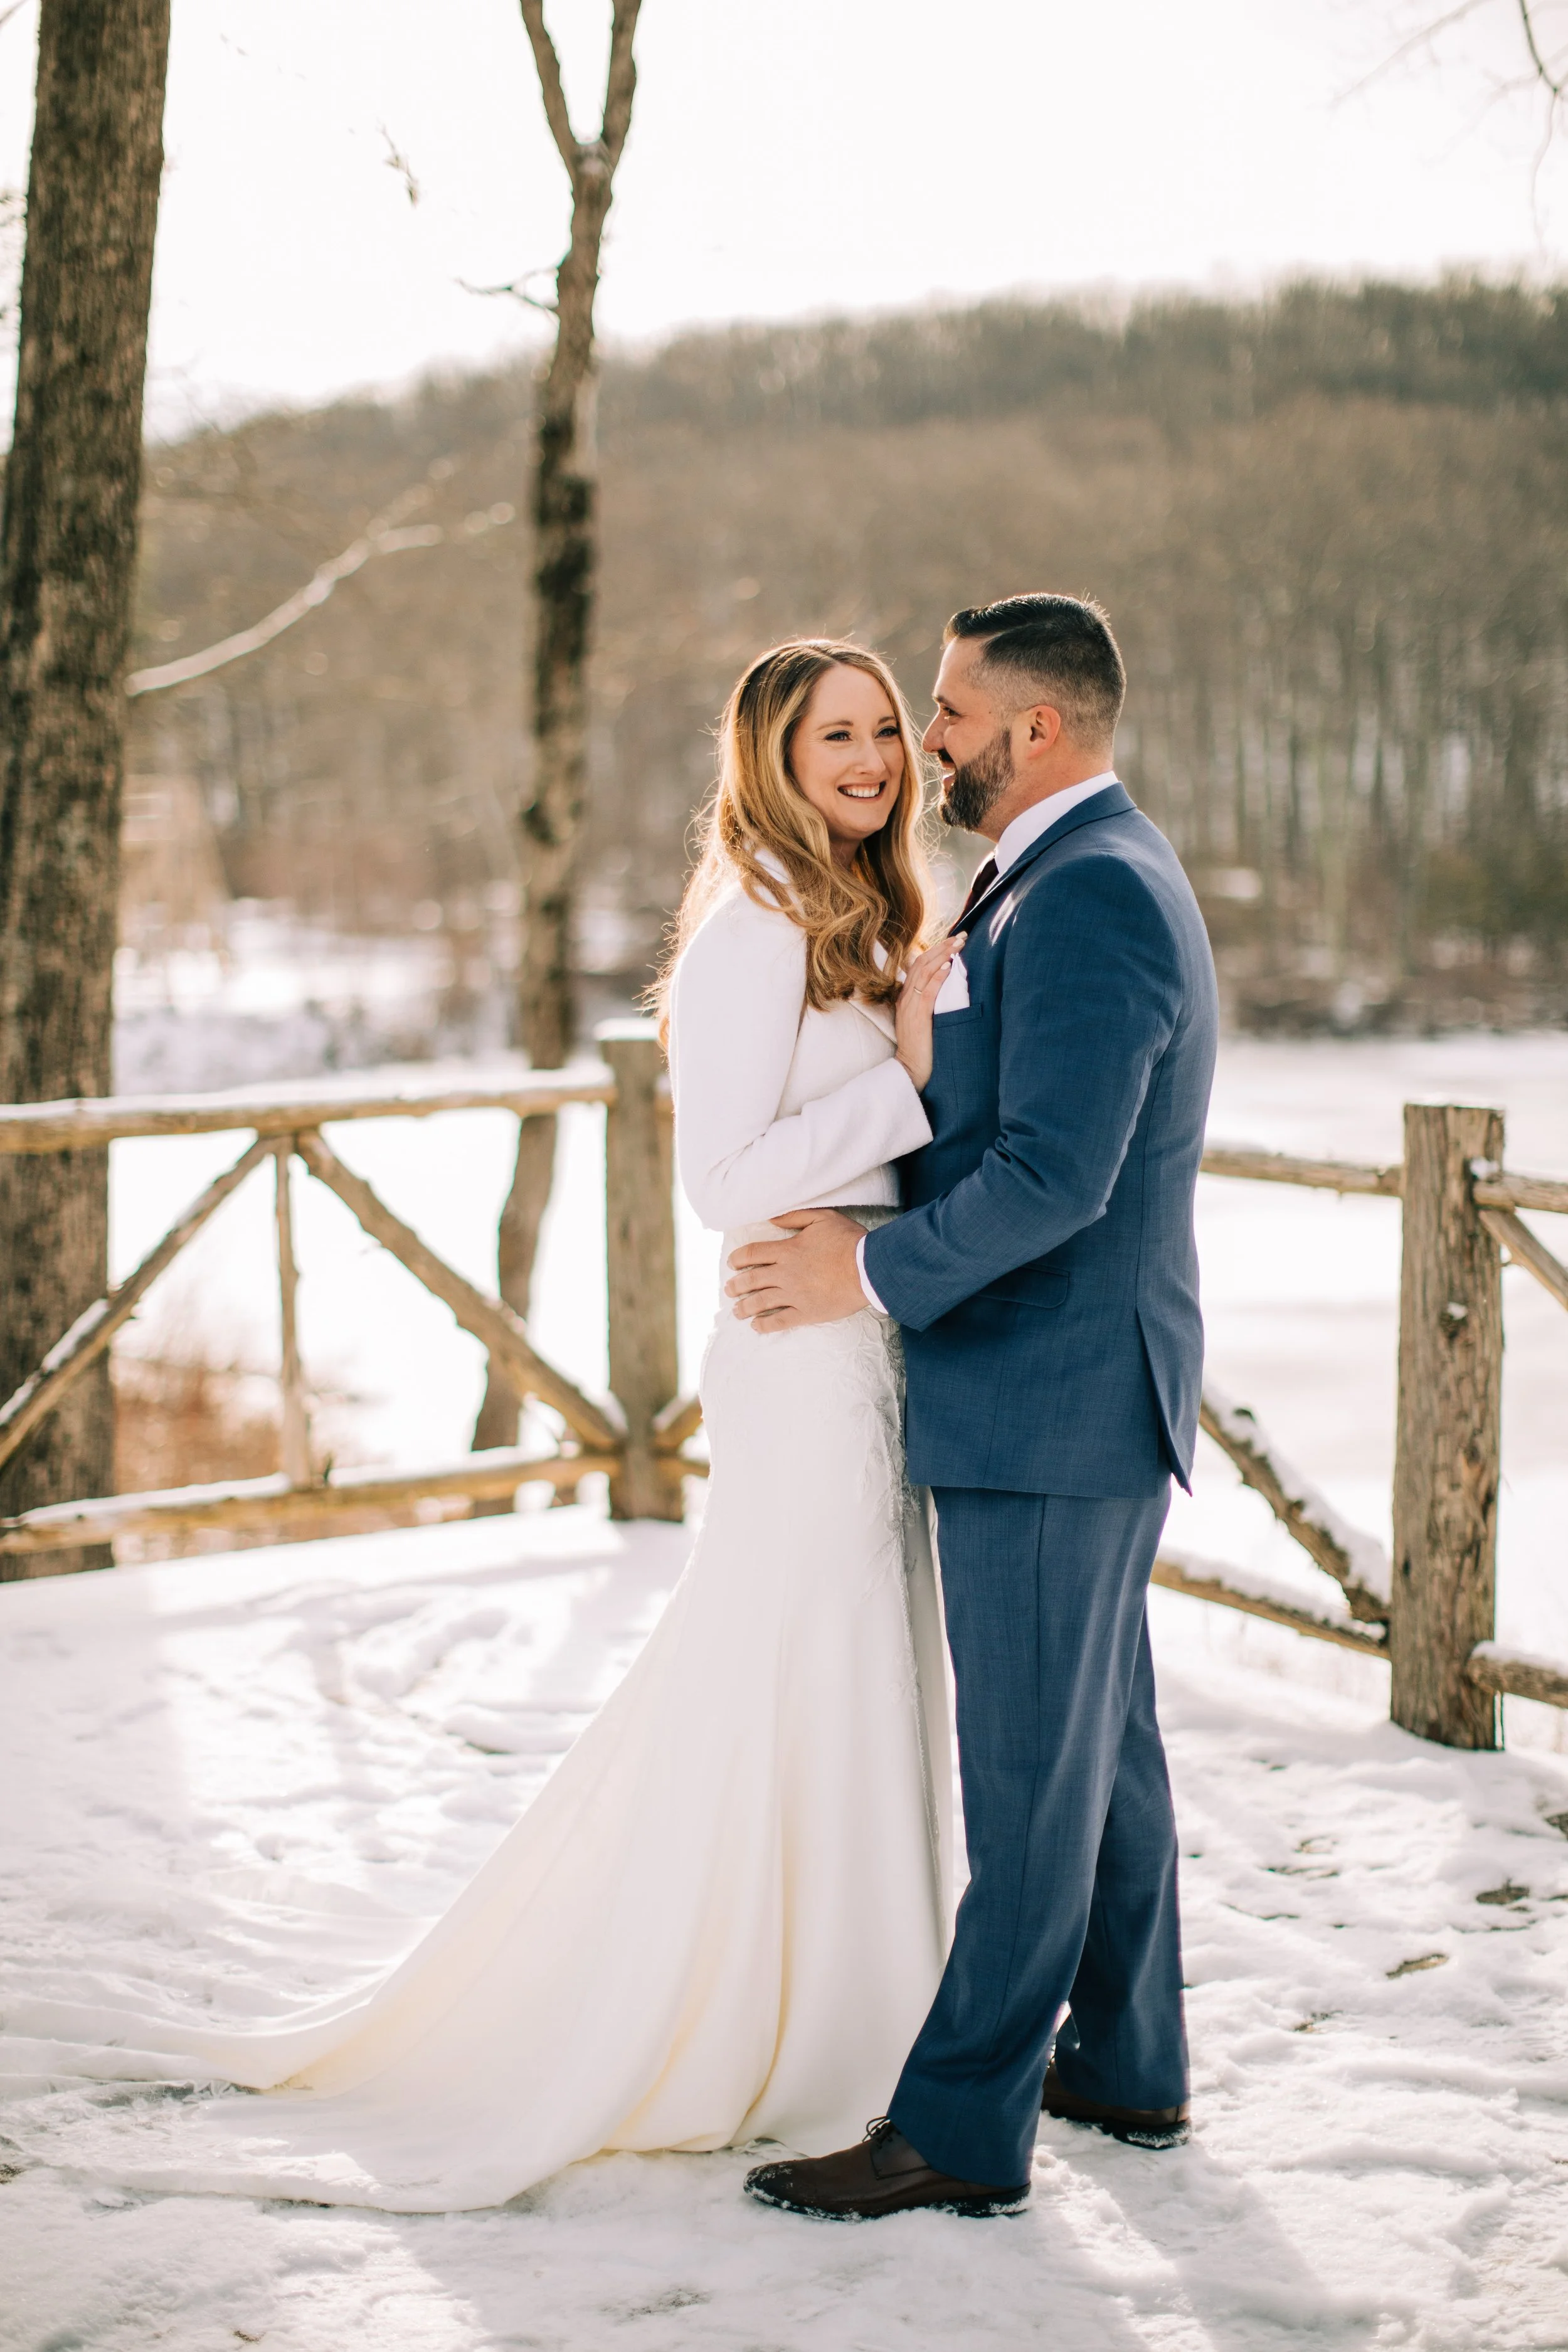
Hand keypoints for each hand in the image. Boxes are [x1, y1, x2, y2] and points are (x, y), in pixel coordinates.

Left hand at [725, 1208, 866, 1332]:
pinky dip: (765, 1325)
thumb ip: (794, 1217)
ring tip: (736, 1311)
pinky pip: (780, 1321)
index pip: (753, 1253)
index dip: (738, 1258)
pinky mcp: (806, 1313)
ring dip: (745, 1307)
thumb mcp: (822, 1218)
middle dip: (736, 1285)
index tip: (731, 1263)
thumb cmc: (848, 1241)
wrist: (868, 1269)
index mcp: (787, 1251)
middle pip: (752, 1280)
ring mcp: (794, 1295)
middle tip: (728, 1289)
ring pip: (761, 1302)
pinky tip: (756, 1327)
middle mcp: (785, 1274)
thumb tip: (771, 1219)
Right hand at [895, 932, 965, 1091]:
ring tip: (958, 945)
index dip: (935, 950)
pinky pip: (927, 993)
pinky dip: (937, 978)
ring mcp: (910, 1008)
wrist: (909, 1070)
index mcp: (905, 998)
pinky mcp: (917, 1018)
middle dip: (942, 948)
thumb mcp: (922, 1021)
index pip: (918, 966)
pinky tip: (948, 967)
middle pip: (921, 964)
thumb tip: (946, 986)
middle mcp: (905, 999)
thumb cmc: (920, 1048)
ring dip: (942, 956)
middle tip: (961, 936)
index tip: (953, 940)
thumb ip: (929, 1003)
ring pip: (924, 974)